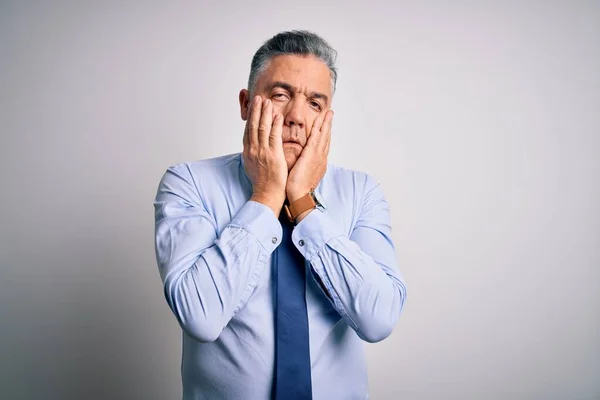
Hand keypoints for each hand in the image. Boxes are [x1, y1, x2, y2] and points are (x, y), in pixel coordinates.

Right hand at [243, 96, 287, 215]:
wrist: (266, 194)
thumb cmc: (262, 182)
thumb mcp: (252, 166)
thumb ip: (253, 154)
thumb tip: (252, 147)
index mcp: (248, 152)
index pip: (248, 130)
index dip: (250, 117)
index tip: (253, 106)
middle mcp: (253, 150)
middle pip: (253, 126)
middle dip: (255, 110)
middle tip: (258, 98)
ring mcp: (262, 152)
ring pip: (262, 128)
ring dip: (265, 113)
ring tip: (267, 101)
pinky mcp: (273, 155)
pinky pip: (274, 137)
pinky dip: (275, 125)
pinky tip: (277, 116)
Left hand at [286, 110, 333, 202]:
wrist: (299, 196)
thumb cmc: (298, 188)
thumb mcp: (303, 174)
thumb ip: (304, 164)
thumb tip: (302, 160)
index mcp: (318, 162)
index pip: (322, 144)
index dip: (324, 133)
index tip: (325, 124)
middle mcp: (321, 158)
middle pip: (326, 138)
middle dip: (328, 125)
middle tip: (330, 113)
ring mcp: (318, 157)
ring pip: (323, 136)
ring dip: (326, 123)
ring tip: (328, 113)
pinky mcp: (312, 156)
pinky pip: (316, 139)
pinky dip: (319, 129)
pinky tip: (320, 121)